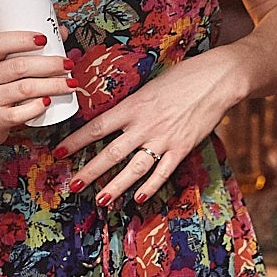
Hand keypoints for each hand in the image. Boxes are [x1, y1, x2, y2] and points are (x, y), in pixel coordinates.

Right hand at [0, 31, 74, 152]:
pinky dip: (36, 107)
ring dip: (52, 85)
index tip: (44, 38)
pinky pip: (18, 114)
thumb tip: (60, 33)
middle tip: (67, 64)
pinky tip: (48, 102)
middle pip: (18, 67)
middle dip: (49, 64)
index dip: (21, 39)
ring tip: (69, 83)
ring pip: (24, 89)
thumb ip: (25, 51)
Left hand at [58, 51, 241, 204]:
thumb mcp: (150, 85)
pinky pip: (163, 172)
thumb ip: (132, 104)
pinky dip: (151, 186)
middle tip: (73, 186)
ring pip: (134, 168)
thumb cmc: (183, 76)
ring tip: (100, 200)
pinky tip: (139, 198)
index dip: (76, 142)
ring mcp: (164, 139)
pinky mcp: (182, 148)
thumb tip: (114, 117)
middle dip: (90, 172)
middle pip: (111, 153)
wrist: (216, 79)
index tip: (59, 152)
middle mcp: (145, 125)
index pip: (97, 127)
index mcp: (133, 106)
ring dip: (115, 186)